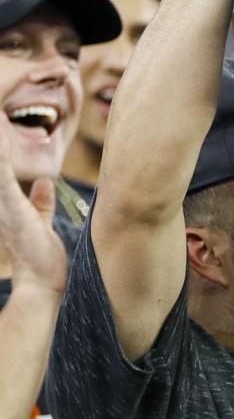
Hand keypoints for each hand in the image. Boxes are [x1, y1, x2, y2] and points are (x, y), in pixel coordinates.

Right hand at [0, 116, 65, 297]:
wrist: (42, 281)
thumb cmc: (41, 255)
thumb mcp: (39, 219)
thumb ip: (40, 201)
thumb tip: (43, 183)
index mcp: (5, 200)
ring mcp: (2, 202)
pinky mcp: (10, 206)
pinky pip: (4, 176)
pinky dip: (2, 157)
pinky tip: (1, 137)